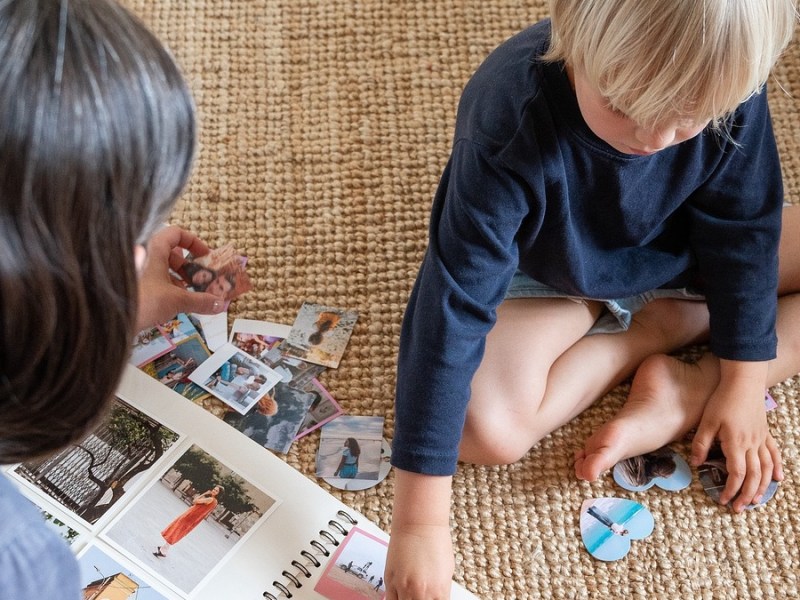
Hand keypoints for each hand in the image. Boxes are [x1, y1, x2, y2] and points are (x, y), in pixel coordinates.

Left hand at [136, 225, 225, 330]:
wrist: (109, 318)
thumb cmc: (142, 300)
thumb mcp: (177, 300)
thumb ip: (201, 301)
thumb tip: (221, 304)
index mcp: (154, 247)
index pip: (176, 233)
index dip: (194, 243)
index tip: (205, 256)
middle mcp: (143, 253)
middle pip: (170, 251)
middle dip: (188, 266)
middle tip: (199, 279)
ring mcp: (135, 267)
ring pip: (160, 266)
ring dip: (177, 278)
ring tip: (189, 294)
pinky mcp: (130, 282)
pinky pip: (151, 277)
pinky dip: (164, 285)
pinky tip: (172, 301)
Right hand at [385, 523, 453, 599]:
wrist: (419, 524)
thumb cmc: (436, 543)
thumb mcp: (446, 573)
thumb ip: (440, 593)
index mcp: (439, 592)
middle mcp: (420, 593)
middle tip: (419, 598)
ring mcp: (403, 588)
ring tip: (411, 596)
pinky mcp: (390, 580)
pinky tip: (400, 597)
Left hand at [690, 361, 782, 511]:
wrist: (743, 382)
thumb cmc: (723, 400)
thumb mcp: (707, 422)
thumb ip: (701, 444)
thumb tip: (696, 464)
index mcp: (736, 444)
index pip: (736, 474)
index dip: (730, 490)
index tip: (723, 500)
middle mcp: (752, 445)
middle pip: (753, 477)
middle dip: (746, 495)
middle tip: (738, 508)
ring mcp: (761, 439)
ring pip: (766, 469)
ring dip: (762, 487)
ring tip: (756, 501)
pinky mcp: (765, 433)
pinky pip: (774, 454)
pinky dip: (777, 467)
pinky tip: (778, 478)